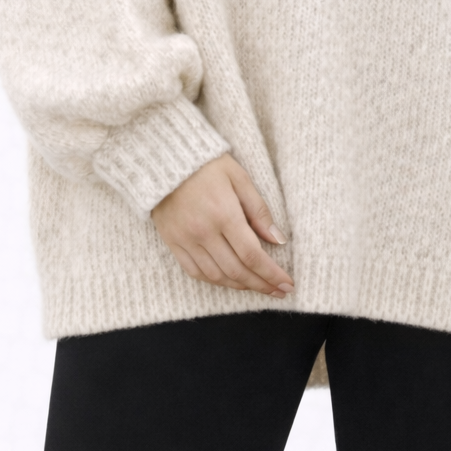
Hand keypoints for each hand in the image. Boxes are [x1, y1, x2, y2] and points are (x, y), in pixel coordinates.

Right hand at [151, 153, 294, 298]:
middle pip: (237, 270)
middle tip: (278, 291)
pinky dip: (215, 281)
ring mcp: (185, 240)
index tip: (287, 284)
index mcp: (224, 214)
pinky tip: (229, 280)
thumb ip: (259, 210)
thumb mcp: (239, 177)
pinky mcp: (172, 242)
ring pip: (216, 276)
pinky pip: (195, 272)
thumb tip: (278, 240)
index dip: (272, 274)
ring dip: (240, 285)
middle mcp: (203, 232)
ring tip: (258, 286)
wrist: (163, 159)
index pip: (252, 255)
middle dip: (261, 284)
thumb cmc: (207, 164)